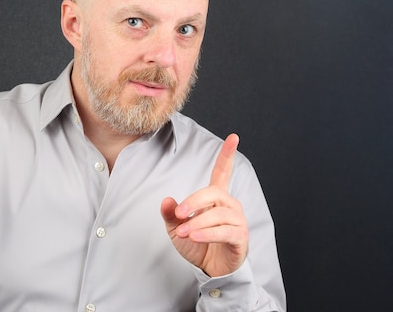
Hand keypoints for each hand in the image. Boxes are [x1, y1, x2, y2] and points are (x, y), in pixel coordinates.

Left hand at [160, 133, 247, 276]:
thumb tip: (166, 200)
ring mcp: (237, 220)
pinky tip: (194, 237)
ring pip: (217, 214)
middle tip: (179, 214)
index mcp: (215, 198)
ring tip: (183, 232)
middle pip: (214, 192)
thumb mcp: (177, 228)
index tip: (234, 137)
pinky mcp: (240, 237)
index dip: (227, 155)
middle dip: (194, 202)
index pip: (222, 172)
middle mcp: (229, 205)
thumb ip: (171, 214)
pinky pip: (224, 231)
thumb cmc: (197, 244)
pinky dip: (207, 233)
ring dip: (197, 223)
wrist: (210, 269)